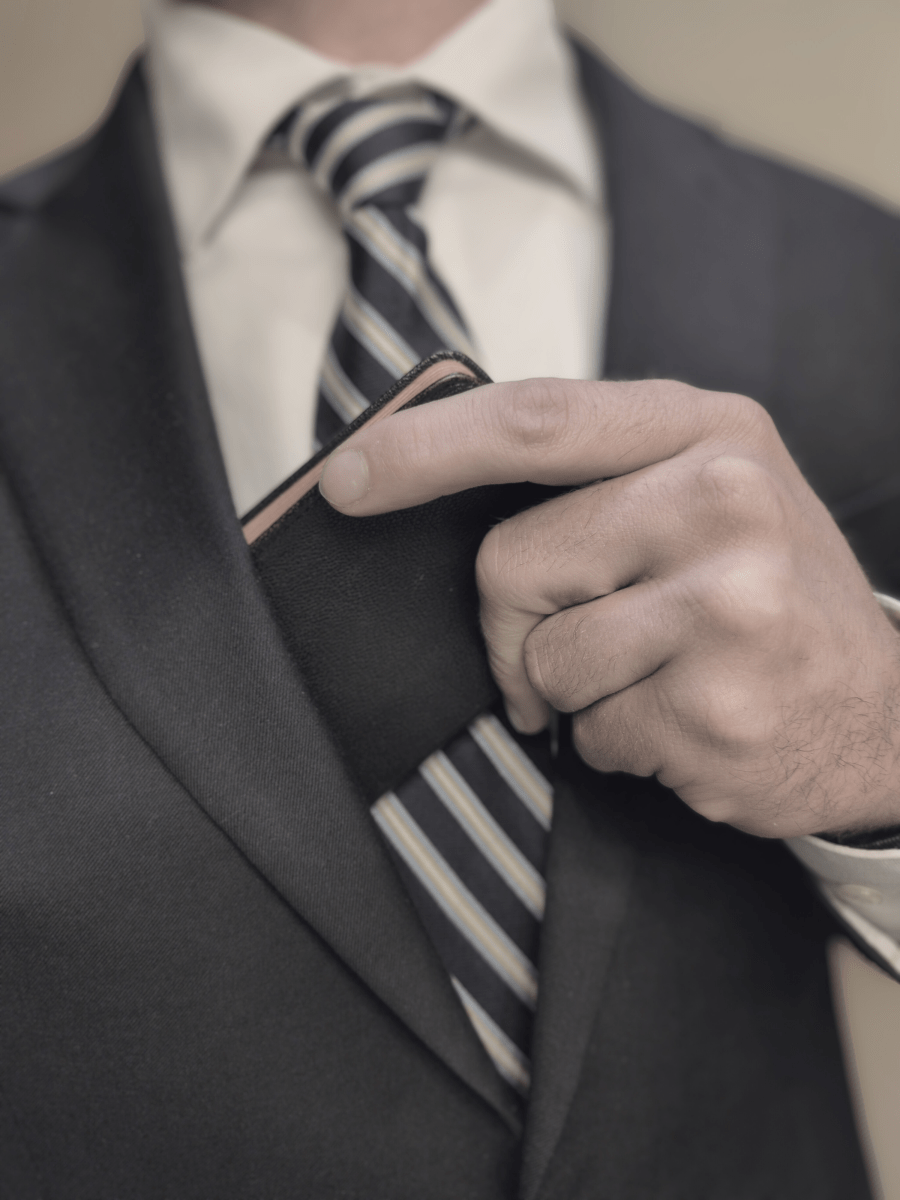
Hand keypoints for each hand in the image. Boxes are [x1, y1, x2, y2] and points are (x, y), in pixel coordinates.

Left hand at [319, 378, 899, 837]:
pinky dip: (616, 741)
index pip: (534, 421)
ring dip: (575, 691)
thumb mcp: (710, 494)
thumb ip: (599, 476)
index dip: (424, 449)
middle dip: (516, 622)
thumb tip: (440, 480)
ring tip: (661, 677)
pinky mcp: (717, 706)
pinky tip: (687, 720)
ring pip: (541, 661)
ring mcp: (728, 606)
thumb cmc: (772, 597)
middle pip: (510, 562)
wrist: (886, 712)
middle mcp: (724, 501)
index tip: (349, 476)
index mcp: (708, 430)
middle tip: (585, 639)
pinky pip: (589, 734)